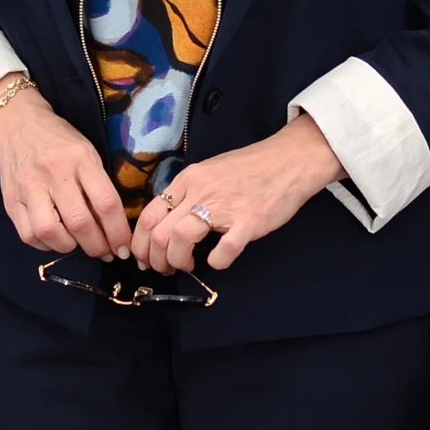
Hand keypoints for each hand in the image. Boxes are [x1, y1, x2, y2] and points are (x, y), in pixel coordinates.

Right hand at [0, 83, 132, 260]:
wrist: (16, 125)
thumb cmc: (59, 141)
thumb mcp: (87, 153)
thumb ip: (98, 185)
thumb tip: (113, 227)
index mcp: (81, 158)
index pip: (106, 203)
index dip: (118, 232)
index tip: (124, 247)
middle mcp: (54, 173)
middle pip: (79, 222)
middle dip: (97, 246)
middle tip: (104, 252)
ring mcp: (29, 187)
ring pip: (50, 231)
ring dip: (69, 247)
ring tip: (77, 244)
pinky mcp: (11, 200)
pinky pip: (29, 234)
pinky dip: (45, 244)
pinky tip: (55, 239)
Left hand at [132, 116, 342, 274]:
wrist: (289, 160)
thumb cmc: (250, 168)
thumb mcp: (209, 172)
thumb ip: (188, 193)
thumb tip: (169, 220)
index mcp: (188, 180)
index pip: (149, 215)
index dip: (141, 243)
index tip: (146, 257)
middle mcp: (200, 192)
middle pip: (159, 232)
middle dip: (156, 259)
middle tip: (166, 268)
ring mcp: (224, 207)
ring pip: (179, 239)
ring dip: (177, 261)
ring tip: (187, 265)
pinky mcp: (248, 222)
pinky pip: (224, 251)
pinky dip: (216, 262)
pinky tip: (218, 260)